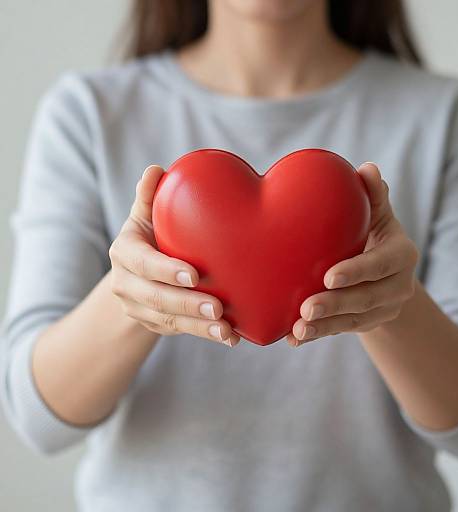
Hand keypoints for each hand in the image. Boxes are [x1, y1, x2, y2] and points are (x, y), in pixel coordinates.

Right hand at [109, 165, 239, 346]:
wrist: (136, 272)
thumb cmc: (149, 236)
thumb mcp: (145, 217)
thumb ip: (149, 197)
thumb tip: (155, 169)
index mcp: (124, 253)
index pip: (142, 263)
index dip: (166, 271)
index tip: (194, 276)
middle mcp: (126, 284)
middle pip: (156, 298)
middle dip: (187, 305)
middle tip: (218, 308)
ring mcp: (139, 308)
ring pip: (169, 321)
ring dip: (199, 327)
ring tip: (227, 331)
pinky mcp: (154, 325)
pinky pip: (180, 332)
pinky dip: (204, 335)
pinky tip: (231, 337)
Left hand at [286, 162, 418, 346]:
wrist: (384, 270)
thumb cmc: (373, 233)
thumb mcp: (378, 215)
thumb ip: (373, 197)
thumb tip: (367, 168)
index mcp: (402, 255)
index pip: (381, 265)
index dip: (357, 272)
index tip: (328, 276)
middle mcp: (399, 286)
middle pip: (367, 299)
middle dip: (336, 305)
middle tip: (306, 308)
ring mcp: (383, 310)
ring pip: (352, 321)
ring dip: (324, 326)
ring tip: (297, 329)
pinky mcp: (366, 324)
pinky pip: (340, 331)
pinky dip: (317, 335)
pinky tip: (293, 338)